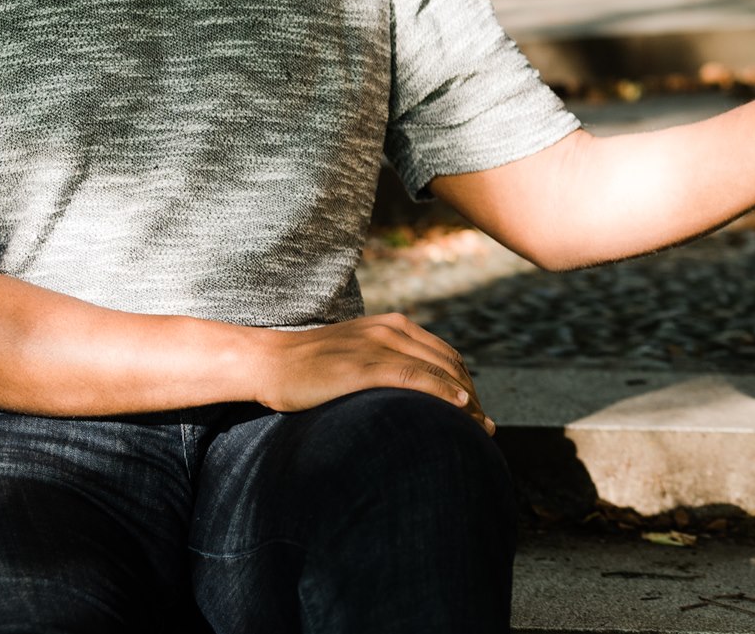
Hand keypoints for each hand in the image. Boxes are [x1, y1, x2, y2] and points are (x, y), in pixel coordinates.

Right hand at [255, 312, 491, 433]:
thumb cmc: (311, 368)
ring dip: (466, 400)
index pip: (445, 355)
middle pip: (449, 364)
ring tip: (479, 427)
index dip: (467, 383)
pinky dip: (442, 391)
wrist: (269, 362)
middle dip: (473, 396)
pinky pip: (414, 377)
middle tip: (485, 426)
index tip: (479, 411)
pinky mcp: (364, 366)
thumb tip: (413, 394)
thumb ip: (386, 364)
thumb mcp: (357, 356)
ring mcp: (378, 346)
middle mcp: (392, 330)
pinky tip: (460, 407)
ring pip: (438, 371)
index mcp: (394, 326)